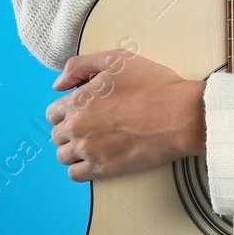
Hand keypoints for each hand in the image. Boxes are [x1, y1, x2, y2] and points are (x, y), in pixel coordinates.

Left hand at [45, 49, 206, 181]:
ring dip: (73, 149)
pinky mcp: (102, 169)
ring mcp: (89, 150)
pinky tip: (94, 158)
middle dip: (69, 129)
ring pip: (63, 156)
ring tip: (93, 142)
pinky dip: (80, 168)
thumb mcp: (117, 60)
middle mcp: (77, 127)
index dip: (66, 109)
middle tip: (91, 124)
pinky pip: (74, 175)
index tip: (81, 110)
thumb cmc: (154, 85)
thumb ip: (80, 65)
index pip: (52, 112)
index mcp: (78, 100)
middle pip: (57, 135)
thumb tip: (58, 84)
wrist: (181, 115)